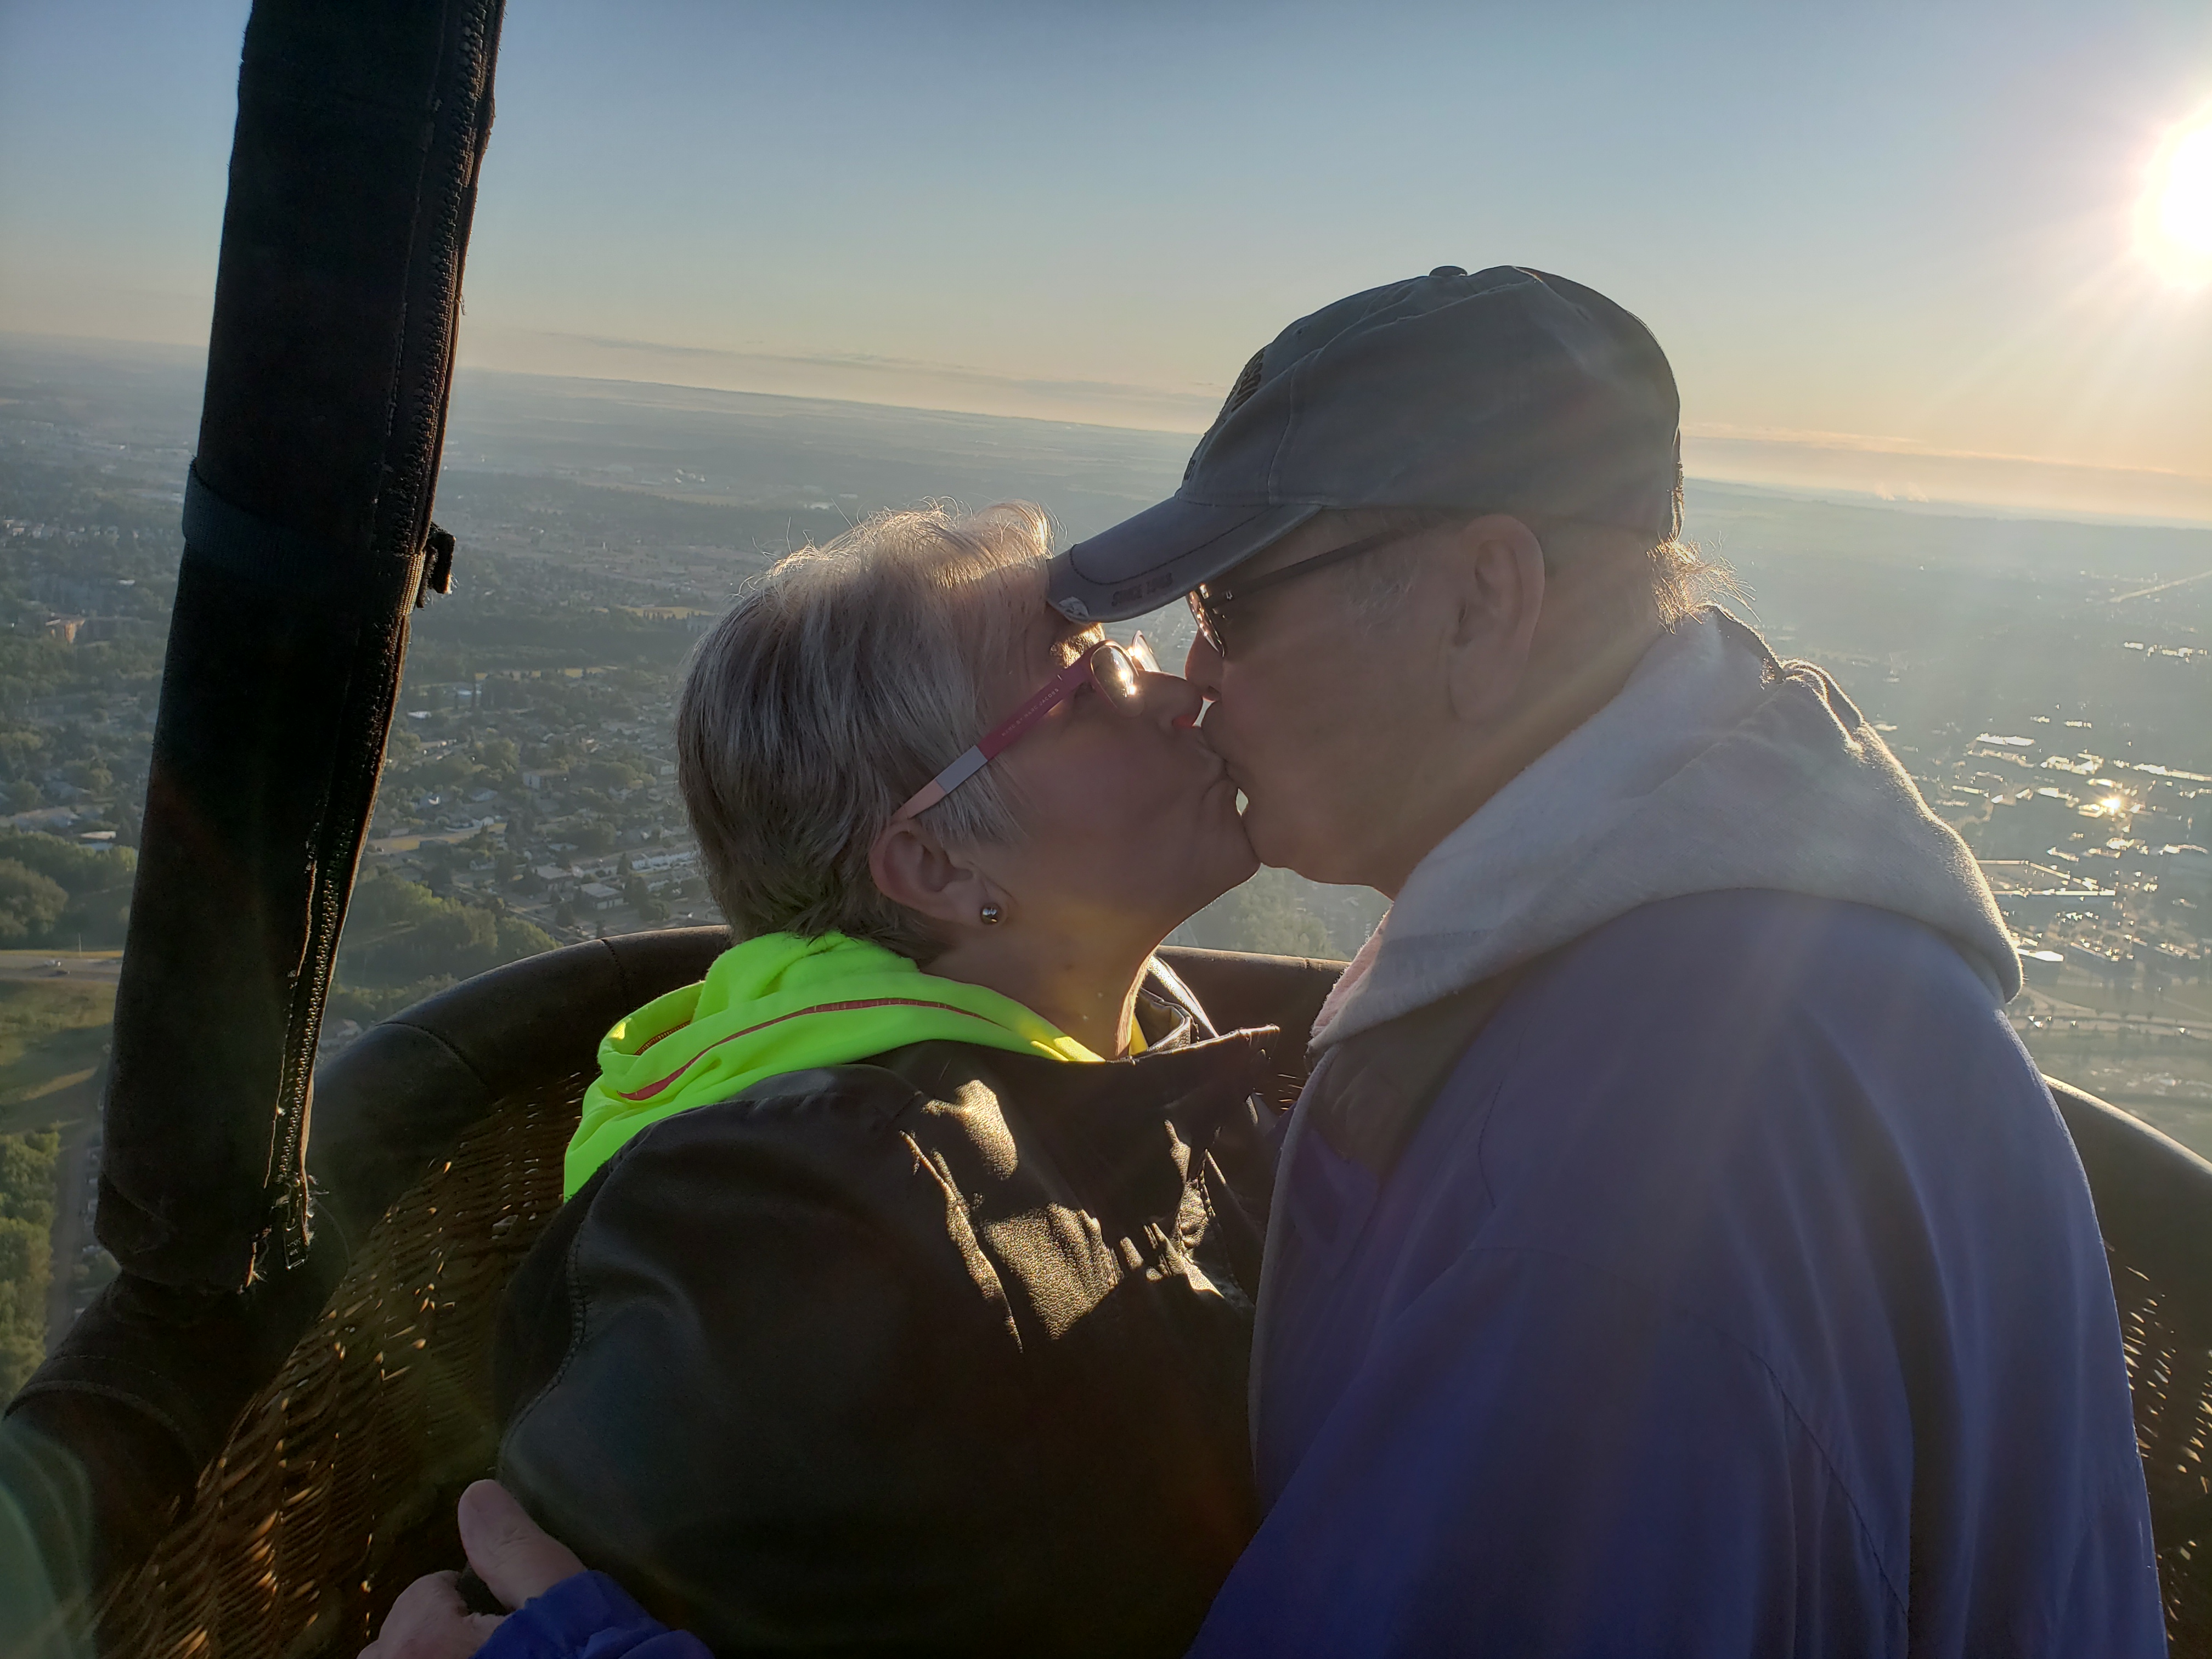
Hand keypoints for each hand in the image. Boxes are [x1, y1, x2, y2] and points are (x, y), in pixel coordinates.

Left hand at [361, 1482, 586, 1658]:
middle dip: (427, 1639)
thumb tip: (474, 1495)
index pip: (425, 1594)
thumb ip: (513, 1549)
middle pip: (390, 1648)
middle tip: (483, 1645)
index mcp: (424, 1641)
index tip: (500, 1609)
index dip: (466, 1594)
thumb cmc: (591, 1656)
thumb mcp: (562, 1595)